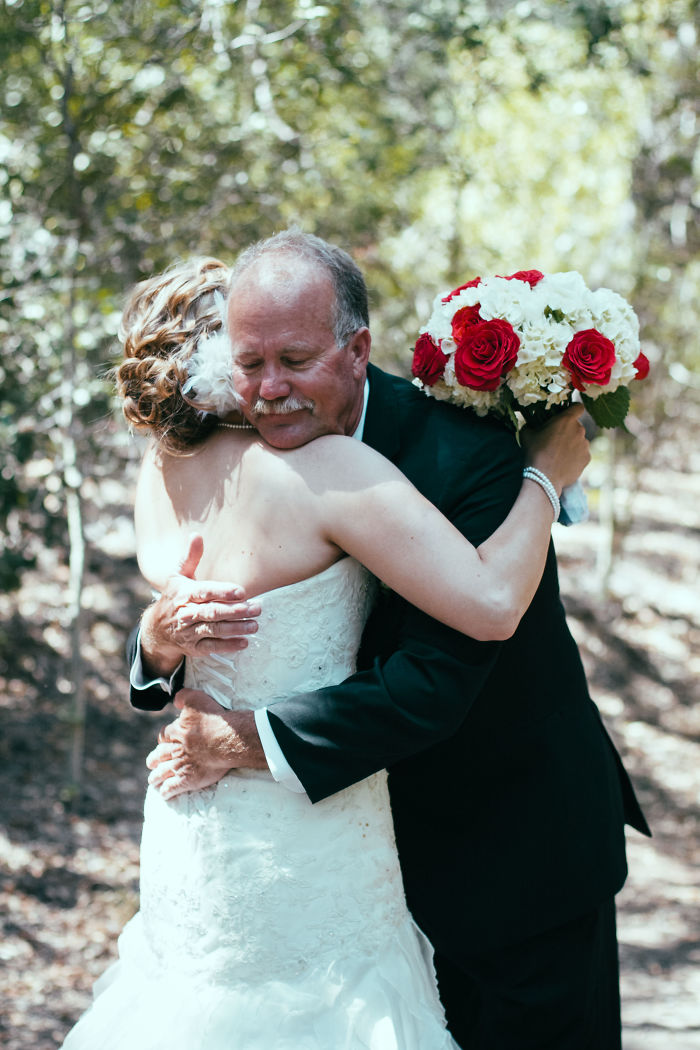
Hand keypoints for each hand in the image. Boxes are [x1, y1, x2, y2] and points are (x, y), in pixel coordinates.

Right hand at [140, 533, 260, 678]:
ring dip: (235, 628)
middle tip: (256, 608)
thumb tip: (196, 535)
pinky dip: (228, 646)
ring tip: (255, 625)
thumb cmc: (174, 597)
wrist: (156, 629)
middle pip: (212, 612)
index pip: (204, 592)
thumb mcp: (178, 576)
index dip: (222, 592)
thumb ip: (190, 557)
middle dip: (235, 611)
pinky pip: (212, 647)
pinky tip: (244, 642)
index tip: (241, 591)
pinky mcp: (193, 647)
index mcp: (184, 594)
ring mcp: (189, 632)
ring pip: (214, 630)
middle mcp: (186, 613)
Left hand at [146, 689, 267, 799]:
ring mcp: (180, 766)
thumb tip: (176, 700)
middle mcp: (175, 750)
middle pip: (158, 756)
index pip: (163, 737)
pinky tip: (165, 793)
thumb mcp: (197, 699)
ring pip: (162, 773)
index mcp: (176, 732)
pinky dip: (166, 791)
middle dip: (154, 760)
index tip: (164, 742)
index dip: (163, 739)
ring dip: (156, 777)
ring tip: (153, 780)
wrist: (228, 740)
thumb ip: (183, 697)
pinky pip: (172, 788)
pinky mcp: (188, 780)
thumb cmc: (214, 719)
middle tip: (151, 763)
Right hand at [521, 405, 589, 494]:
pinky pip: (582, 454)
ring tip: (559, 455)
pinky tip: (563, 463)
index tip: (566, 414)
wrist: (544, 477)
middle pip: (576, 426)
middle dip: (568, 431)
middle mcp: (580, 430)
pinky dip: (575, 457)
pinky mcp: (587, 458)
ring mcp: (585, 445)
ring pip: (579, 441)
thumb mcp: (527, 434)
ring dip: (572, 444)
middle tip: (555, 440)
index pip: (578, 407)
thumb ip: (532, 425)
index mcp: (566, 420)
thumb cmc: (535, 453)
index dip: (573, 409)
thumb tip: (531, 424)